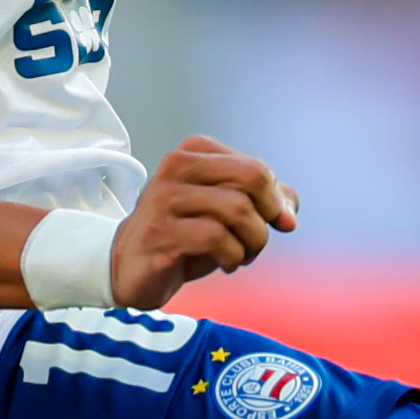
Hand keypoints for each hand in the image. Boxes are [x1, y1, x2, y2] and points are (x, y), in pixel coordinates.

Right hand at [115, 135, 295, 310]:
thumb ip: (265, 202)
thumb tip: (289, 214)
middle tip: (256, 240)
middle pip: (252, 179)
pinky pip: (217, 237)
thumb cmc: (184, 235)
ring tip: (240, 255)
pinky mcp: (160, 232)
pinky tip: (224, 264)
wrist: (130, 266)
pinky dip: (233, 256)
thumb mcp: (227, 212)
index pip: (257, 168)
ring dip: (252, 242)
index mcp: (193, 152)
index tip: (270, 224)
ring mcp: (165, 198)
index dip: (274, 201)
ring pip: (238, 209)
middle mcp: (176, 166)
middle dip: (267, 217)